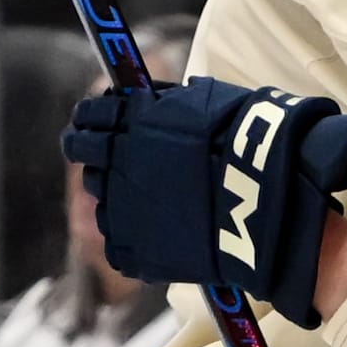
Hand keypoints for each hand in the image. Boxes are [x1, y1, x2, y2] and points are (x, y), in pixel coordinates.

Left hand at [64, 80, 346, 326]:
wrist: (261, 195)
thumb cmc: (244, 140)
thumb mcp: (201, 101)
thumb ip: (163, 102)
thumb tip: (146, 96)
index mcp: (130, 120)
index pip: (88, 115)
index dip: (90, 119)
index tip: (92, 124)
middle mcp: (116, 162)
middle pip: (86, 158)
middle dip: (99, 157)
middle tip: (116, 163)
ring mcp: (122, 209)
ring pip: (100, 204)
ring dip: (117, 199)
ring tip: (146, 203)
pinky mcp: (135, 250)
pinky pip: (116, 247)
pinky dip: (130, 241)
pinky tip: (153, 234)